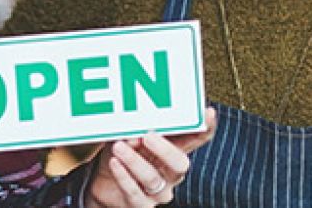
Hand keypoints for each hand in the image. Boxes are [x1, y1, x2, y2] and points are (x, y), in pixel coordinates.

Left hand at [85, 107, 216, 207]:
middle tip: (148, 135)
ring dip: (134, 161)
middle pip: (180, 164)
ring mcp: (159, 192)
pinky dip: (123, 176)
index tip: (208, 112)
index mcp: (176, 151)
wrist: (103, 184)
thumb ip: (136, 134)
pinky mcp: (141, 206)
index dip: (206, 128)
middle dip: (165, 149)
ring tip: (118, 146)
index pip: (198, 139)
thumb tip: (136, 134)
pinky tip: (115, 163)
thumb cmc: (123, 154)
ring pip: (152, 178)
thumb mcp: (130, 138)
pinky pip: (134, 193)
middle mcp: (172, 173)